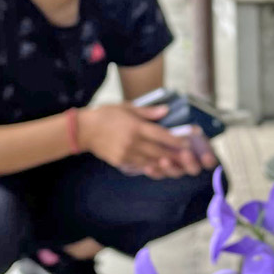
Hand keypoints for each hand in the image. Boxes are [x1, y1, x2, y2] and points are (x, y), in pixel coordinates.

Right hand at [78, 105, 203, 178]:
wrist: (84, 130)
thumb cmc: (107, 114)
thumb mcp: (127, 107)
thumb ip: (148, 112)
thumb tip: (166, 111)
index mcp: (135, 126)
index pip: (161, 135)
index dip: (176, 140)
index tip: (187, 143)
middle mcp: (133, 142)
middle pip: (159, 151)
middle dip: (175, 156)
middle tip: (189, 159)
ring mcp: (126, 153)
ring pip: (151, 161)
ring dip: (166, 164)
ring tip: (179, 165)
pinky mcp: (121, 161)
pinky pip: (140, 166)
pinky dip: (151, 167)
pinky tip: (160, 167)